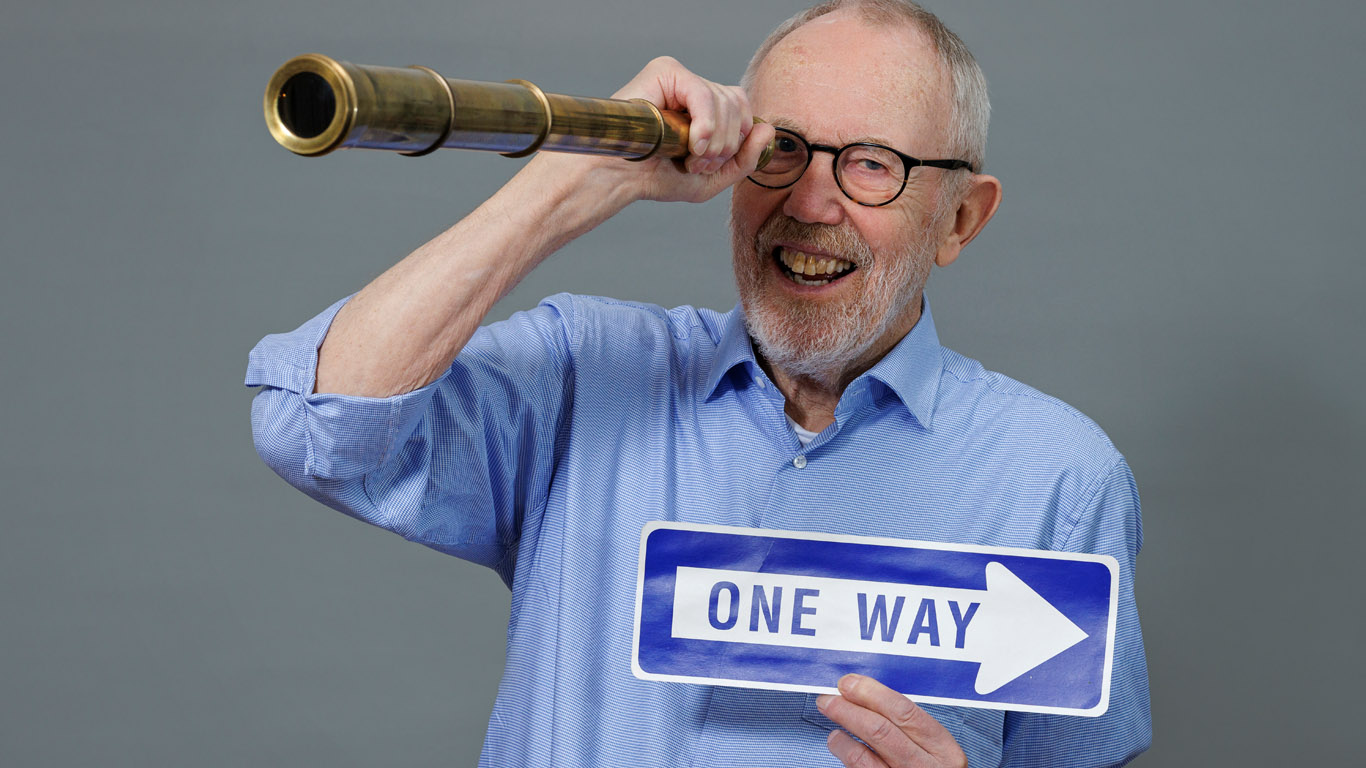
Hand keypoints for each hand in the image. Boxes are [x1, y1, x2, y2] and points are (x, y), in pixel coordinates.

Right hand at [607, 56, 774, 202]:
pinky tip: (694, 143)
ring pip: (724, 100)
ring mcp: (680, 77)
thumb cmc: (658, 177)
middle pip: (738, 103)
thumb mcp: (714, 178)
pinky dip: (706, 123)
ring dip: (714, 140)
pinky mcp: (665, 72)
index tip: (710, 165)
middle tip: (699, 164)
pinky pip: (703, 92)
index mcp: (706, 107)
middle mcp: (694, 88)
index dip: (737, 140)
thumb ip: (746, 159)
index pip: (743, 109)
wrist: (620, 178)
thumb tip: (767, 128)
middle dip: (726, 143)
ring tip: (690, 158)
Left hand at [816, 674, 967, 767]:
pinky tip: (839, 744)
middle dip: (848, 709)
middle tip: (828, 699)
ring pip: (862, 756)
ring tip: (833, 726)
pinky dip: (844, 754)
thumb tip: (868, 697)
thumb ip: (910, 728)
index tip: (850, 684)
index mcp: (943, 750)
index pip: (904, 712)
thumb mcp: (934, 750)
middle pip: (879, 730)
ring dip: (841, 735)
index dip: (872, 694)